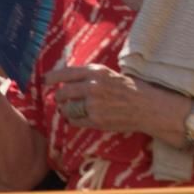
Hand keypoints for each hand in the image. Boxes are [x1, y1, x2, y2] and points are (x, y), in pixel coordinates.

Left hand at [45, 63, 175, 135]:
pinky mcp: (96, 119)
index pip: (65, 73)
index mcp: (97, 72)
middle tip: (64, 99)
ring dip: (68, 110)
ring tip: (76, 109)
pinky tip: (84, 117)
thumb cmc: (131, 89)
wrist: (148, 106)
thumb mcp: (110, 76)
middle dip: (61, 98)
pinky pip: (74, 121)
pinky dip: (75, 120)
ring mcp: (93, 104)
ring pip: (66, 109)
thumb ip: (90, 77)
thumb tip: (66, 81)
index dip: (52, 78)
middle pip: (62, 93)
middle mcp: (93, 86)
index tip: (45, 81)